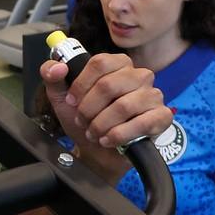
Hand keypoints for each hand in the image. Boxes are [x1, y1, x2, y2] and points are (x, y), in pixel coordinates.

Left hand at [39, 54, 171, 179]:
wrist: (95, 151)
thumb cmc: (84, 120)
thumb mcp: (61, 97)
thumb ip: (52, 76)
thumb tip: (58, 67)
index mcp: (117, 64)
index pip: (99, 63)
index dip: (80, 85)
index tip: (72, 101)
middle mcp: (139, 75)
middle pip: (108, 85)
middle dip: (88, 109)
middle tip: (83, 121)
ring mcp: (153, 95)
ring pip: (123, 106)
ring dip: (101, 124)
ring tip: (95, 132)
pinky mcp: (162, 117)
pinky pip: (143, 123)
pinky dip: (120, 135)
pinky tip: (110, 140)